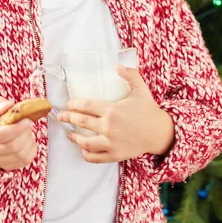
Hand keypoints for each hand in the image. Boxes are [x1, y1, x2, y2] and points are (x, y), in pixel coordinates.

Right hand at [0, 97, 37, 170]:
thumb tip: (8, 105)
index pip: (1, 135)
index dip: (17, 128)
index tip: (27, 120)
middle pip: (12, 146)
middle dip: (24, 133)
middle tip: (27, 123)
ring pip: (20, 154)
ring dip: (28, 140)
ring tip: (26, 130)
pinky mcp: (8, 166)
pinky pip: (25, 160)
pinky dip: (31, 148)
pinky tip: (26, 139)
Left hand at [57, 64, 174, 163]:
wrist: (160, 133)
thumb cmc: (149, 110)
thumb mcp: (141, 89)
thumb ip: (130, 75)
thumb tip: (117, 65)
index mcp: (112, 110)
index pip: (86, 106)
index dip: (74, 105)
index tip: (68, 104)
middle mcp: (109, 127)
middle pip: (81, 122)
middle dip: (67, 118)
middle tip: (60, 116)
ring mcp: (110, 143)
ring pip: (85, 141)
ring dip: (74, 137)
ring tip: (68, 133)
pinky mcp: (114, 155)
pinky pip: (95, 157)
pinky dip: (86, 154)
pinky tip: (82, 149)